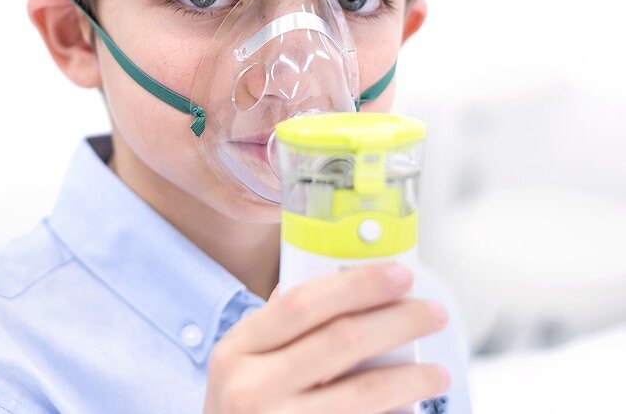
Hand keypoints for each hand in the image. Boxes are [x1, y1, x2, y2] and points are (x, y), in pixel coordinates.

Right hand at [202, 263, 448, 413]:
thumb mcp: (238, 368)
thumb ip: (277, 329)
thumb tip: (333, 284)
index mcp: (236, 351)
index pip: (303, 303)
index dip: (357, 285)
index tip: (399, 274)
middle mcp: (252, 387)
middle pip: (341, 340)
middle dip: (397, 322)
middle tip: (432, 313)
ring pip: (364, 393)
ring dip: (411, 378)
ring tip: (437, 372)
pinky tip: (414, 413)